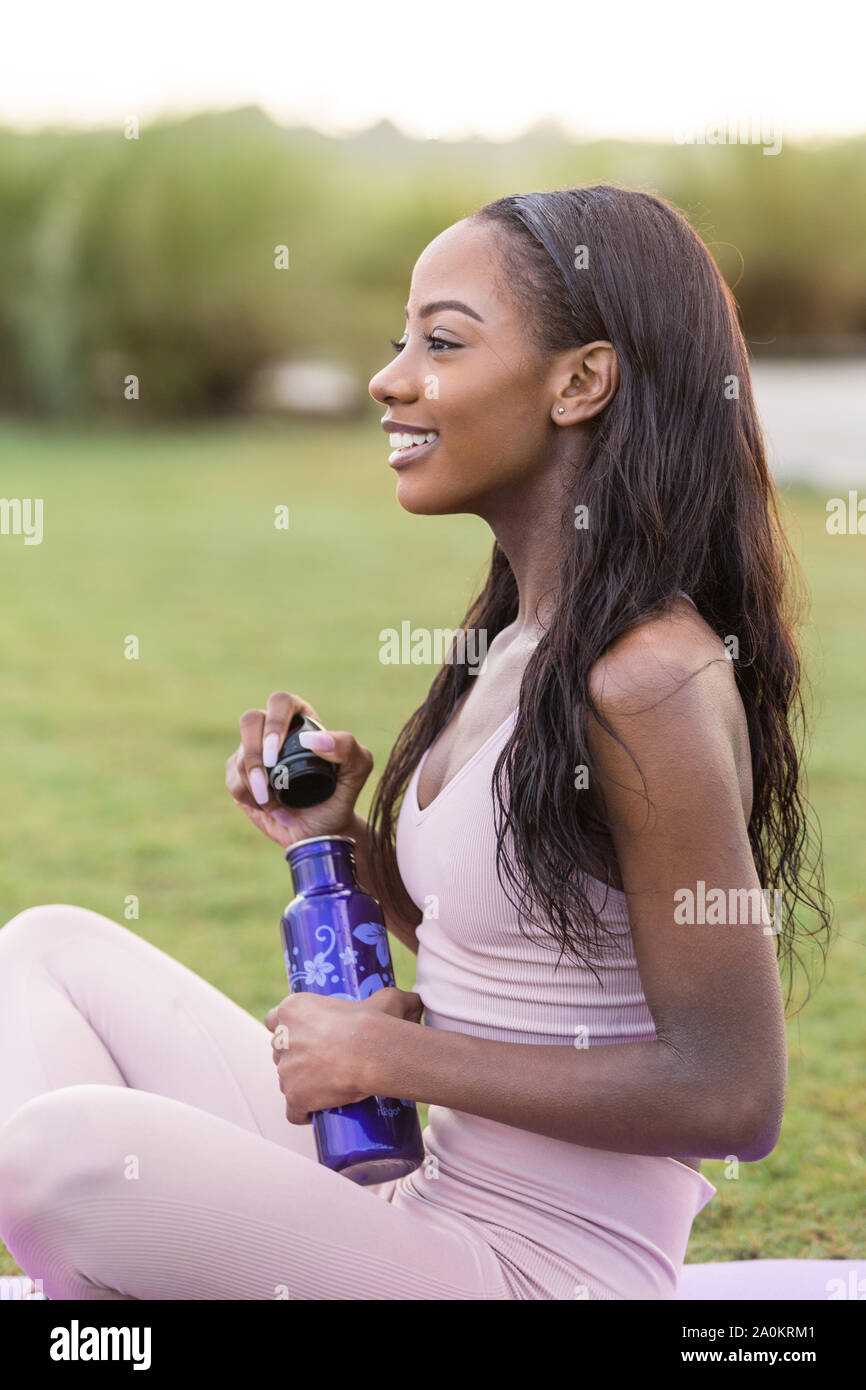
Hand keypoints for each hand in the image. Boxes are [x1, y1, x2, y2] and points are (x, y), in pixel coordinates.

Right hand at [225, 689, 373, 848]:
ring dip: (254, 784)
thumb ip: (348, 748)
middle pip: (250, 720)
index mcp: (302, 720)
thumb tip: (312, 739)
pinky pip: (233, 779)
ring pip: (239, 755)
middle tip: (266, 782)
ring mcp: (254, 752)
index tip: (277, 756)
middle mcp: (274, 732)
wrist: (321, 832)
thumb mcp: (356, 771)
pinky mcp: (239, 774)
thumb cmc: (339, 797)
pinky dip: (249, 798)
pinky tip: (271, 810)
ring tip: (276, 806)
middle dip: (254, 752)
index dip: (274, 723)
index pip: (281, 702)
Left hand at [264, 987, 423, 1123]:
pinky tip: (312, 1114)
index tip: (306, 1035)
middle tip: (321, 1061)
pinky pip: (293, 1111)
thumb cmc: (376, 1022)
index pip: (274, 1018)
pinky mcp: (294, 1097)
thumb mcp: (387, 1000)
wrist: (370, 1054)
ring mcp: (286, 1070)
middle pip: (280, 1050)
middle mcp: (282, 1038)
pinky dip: (301, 1113)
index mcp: (294, 1009)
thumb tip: (416, 1001)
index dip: (288, 1028)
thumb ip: (396, 998)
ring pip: (287, 1080)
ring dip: (300, 1084)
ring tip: (323, 1088)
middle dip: (295, 1056)